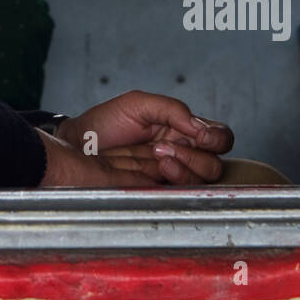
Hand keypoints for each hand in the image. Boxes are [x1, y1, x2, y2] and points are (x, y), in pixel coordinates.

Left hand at [40, 91, 233, 187]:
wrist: (79, 146)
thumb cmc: (105, 124)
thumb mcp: (138, 104)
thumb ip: (172, 109)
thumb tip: (201, 126)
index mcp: (183, 131)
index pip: (220, 138)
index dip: (218, 138)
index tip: (201, 135)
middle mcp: (183, 155)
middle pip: (215, 164)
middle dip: (195, 155)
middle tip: (164, 146)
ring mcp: (172, 177)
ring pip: (202, 182)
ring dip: (184, 167)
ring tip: (157, 156)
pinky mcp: (160, 193)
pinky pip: (183, 195)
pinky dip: (174, 181)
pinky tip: (155, 170)